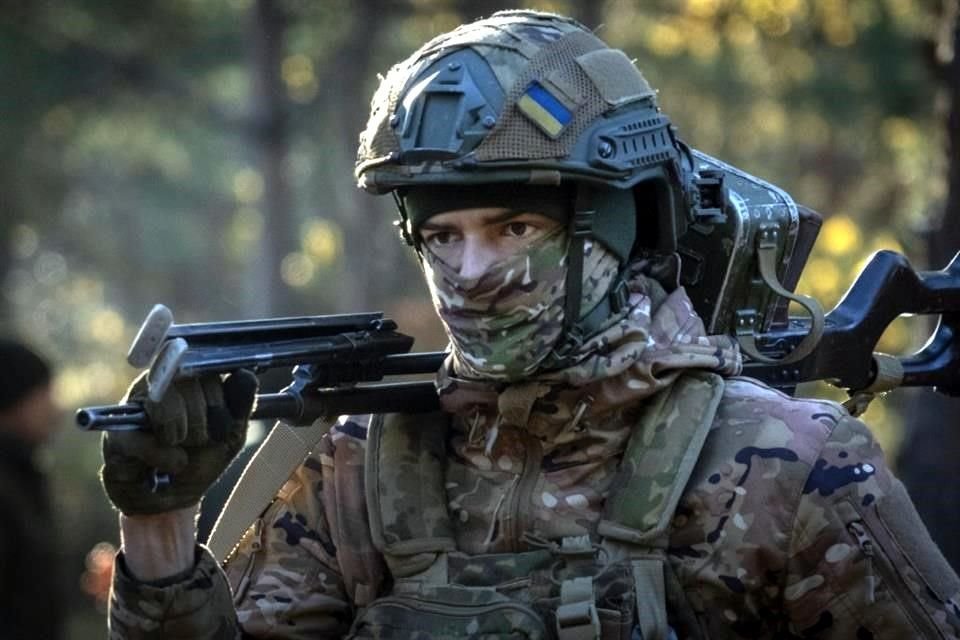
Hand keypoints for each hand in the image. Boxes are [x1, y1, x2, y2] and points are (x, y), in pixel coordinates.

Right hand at [100, 370, 257, 514]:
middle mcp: (157, 384)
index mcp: (186, 379)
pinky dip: (166, 458)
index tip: (219, 424)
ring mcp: (132, 407)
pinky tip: (171, 465)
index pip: (206, 369)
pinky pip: (147, 438)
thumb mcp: (230, 434)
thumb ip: (240, 404)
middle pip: (188, 383)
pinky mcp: (116, 435)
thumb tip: (245, 374)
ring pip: (165, 403)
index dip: (218, 399)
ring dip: (184, 436)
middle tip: (198, 442)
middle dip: (203, 423)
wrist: (172, 500)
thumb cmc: (200, 460)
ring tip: (182, 452)